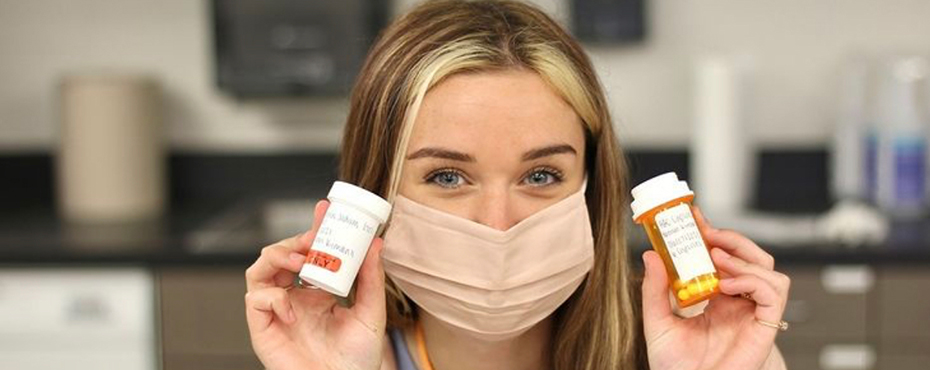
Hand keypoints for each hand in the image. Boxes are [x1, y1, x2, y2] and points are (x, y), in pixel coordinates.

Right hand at [245, 200, 386, 369]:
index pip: (310, 253)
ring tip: (300, 261)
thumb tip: (376, 243)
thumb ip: (372, 278)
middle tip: (313, 238)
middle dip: (294, 240)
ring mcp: (276, 312)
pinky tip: (295, 310)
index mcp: (316, 292)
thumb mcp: (371, 312)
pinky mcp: (262, 328)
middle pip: (280, 254)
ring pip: (258, 269)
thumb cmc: (356, 359)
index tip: (325, 210)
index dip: (314, 229)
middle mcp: (293, 298)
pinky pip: (255, 299)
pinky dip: (274, 297)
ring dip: (277, 256)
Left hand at [642, 207, 789, 369]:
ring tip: (717, 257)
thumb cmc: (675, 366)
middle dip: (731, 238)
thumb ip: (654, 290)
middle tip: (707, 232)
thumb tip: (650, 255)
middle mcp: (738, 302)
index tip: (694, 217)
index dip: (712, 234)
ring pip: (767, 269)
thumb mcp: (657, 322)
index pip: (722, 257)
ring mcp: (752, 313)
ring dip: (744, 257)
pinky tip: (728, 284)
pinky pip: (774, 293)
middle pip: (750, 257)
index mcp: (716, 297)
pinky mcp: (765, 327)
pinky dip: (753, 281)